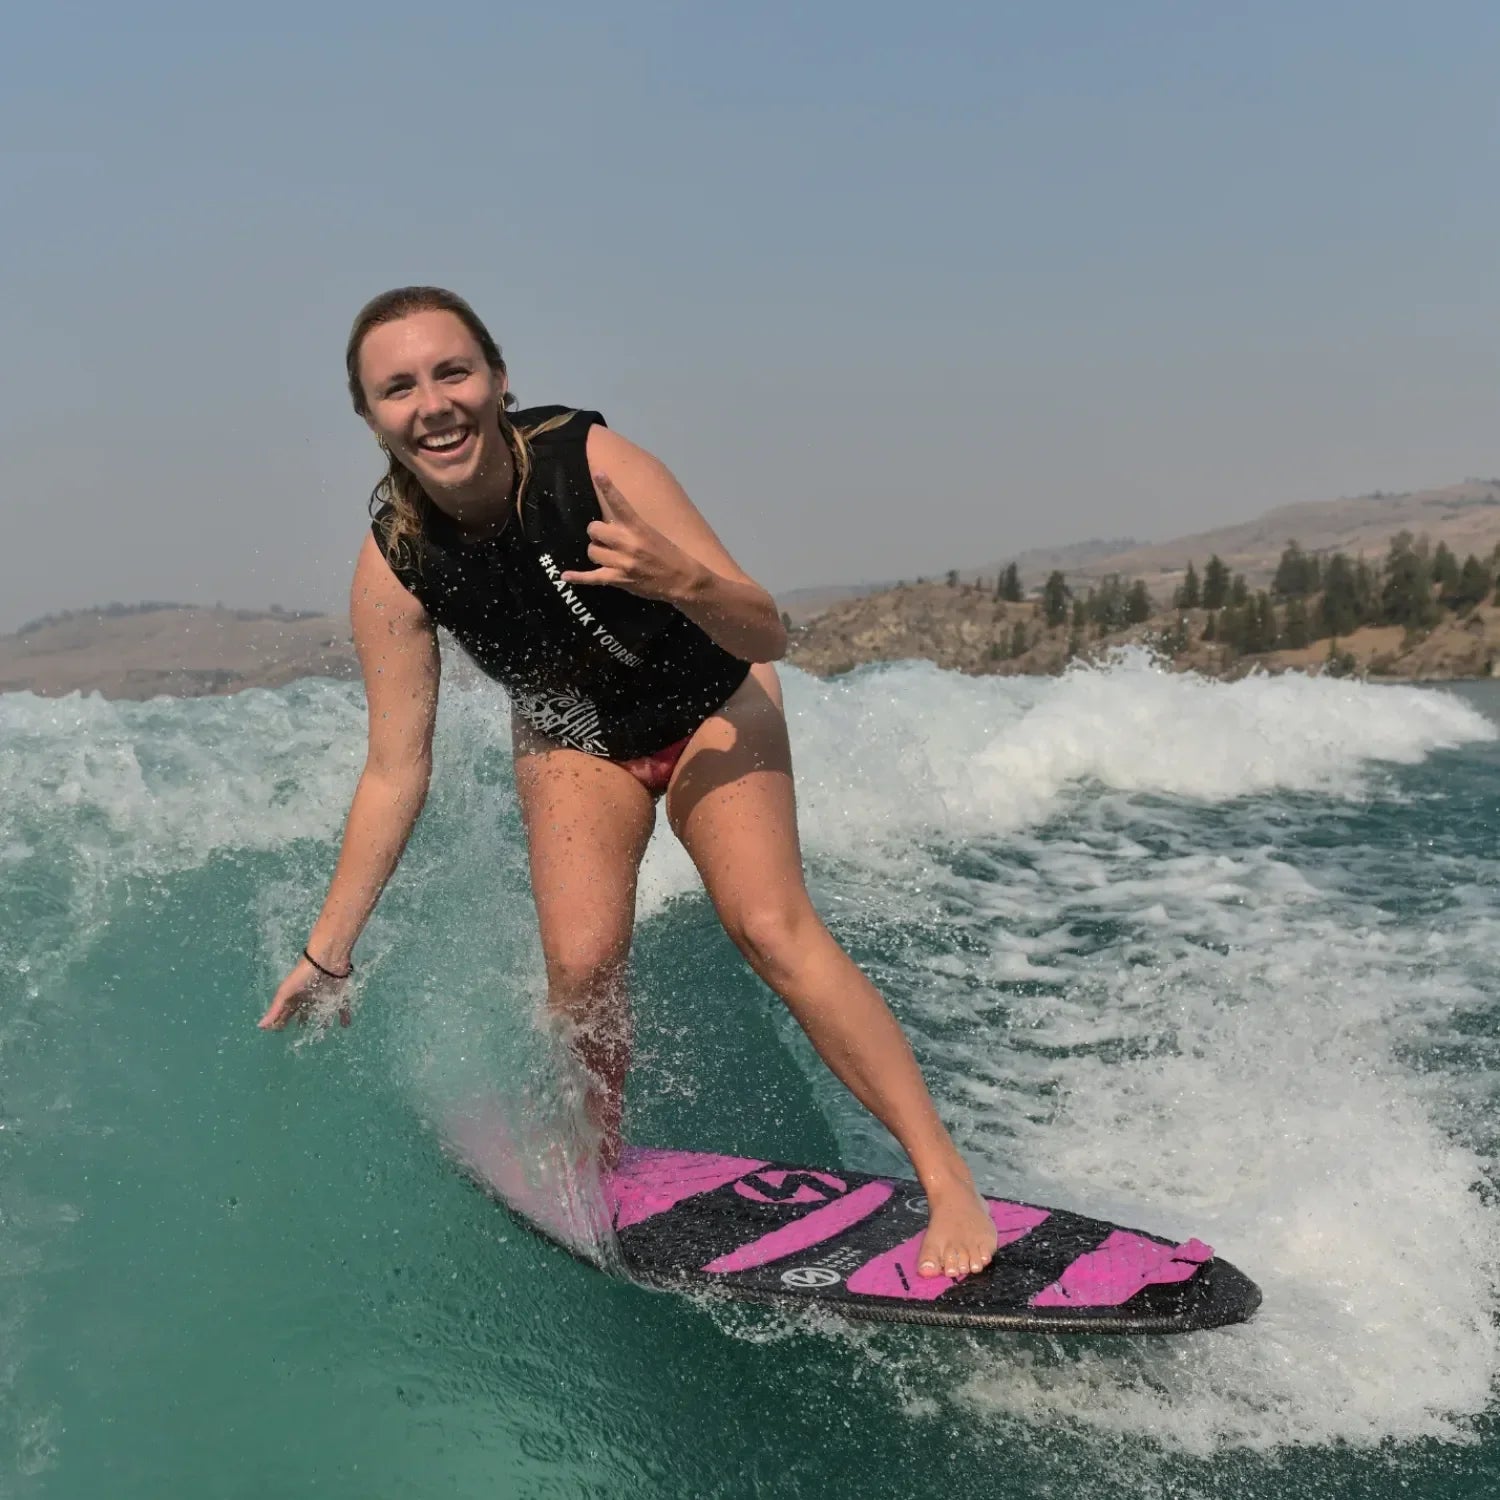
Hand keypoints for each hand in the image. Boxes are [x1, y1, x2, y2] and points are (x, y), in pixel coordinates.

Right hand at [258, 956, 351, 1029]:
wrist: (327, 958)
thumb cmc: (303, 974)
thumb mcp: (286, 991)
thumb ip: (276, 1008)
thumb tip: (260, 1026)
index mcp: (295, 996)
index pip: (285, 1012)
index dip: (281, 1021)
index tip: (278, 1031)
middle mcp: (309, 997)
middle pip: (303, 1012)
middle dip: (301, 1021)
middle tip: (300, 1033)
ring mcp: (324, 996)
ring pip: (321, 1011)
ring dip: (322, 1020)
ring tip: (323, 1030)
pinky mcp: (338, 995)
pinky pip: (341, 1007)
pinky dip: (344, 1016)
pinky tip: (346, 1025)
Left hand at [560, 471, 703, 601]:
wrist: (682, 579)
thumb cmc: (669, 554)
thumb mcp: (652, 533)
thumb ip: (631, 528)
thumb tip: (609, 527)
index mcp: (638, 528)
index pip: (620, 504)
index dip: (608, 487)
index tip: (598, 473)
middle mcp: (628, 543)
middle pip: (594, 529)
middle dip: (597, 532)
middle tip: (605, 537)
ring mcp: (621, 563)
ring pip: (592, 551)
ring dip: (597, 551)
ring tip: (607, 555)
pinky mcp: (618, 579)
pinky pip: (591, 577)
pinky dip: (577, 577)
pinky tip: (565, 576)